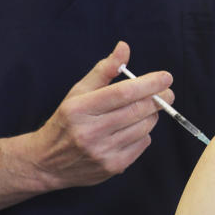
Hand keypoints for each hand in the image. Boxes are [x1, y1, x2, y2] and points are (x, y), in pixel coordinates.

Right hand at [33, 41, 173, 188]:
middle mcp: (90, 132)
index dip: (148, 84)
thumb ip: (104, 70)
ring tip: (145, 109)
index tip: (166, 77)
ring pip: (143, 128)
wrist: (47, 163)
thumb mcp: (78, 92)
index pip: (122, 93)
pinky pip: (142, 144)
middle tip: (168, 92)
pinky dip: (144, 133)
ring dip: (151, 115)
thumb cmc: (67, 121)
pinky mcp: (112, 167)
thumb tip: (124, 47)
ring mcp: (102, 152)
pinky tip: (133, 129)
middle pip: (137, 110)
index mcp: (80, 108)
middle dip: (159, 99)